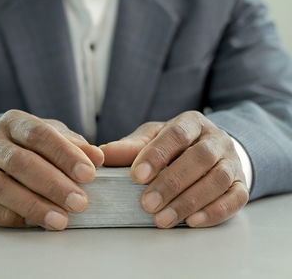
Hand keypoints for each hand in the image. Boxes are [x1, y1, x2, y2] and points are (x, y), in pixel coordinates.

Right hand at [0, 110, 103, 229]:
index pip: (39, 135)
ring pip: (1, 186)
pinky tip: (33, 223)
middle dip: (53, 185)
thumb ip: (73, 145)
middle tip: (79, 203)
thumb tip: (97, 157)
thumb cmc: (28, 146)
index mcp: (14, 123)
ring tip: (60, 220)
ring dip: (33, 206)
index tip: (89, 173)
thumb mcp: (52, 137)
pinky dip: (11, 216)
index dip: (65, 154)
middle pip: (21, 162)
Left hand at [100, 111, 248, 227]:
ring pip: (218, 179)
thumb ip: (130, 146)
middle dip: (172, 183)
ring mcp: (231, 161)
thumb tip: (102, 153)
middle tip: (147, 204)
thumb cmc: (174, 145)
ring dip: (189, 201)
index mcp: (191, 123)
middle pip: (199, 158)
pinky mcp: (241, 183)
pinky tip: (192, 222)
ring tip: (162, 219)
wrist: (209, 149)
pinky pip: (235, 198)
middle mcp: (215, 139)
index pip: (176, 134)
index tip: (136, 176)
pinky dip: (215, 211)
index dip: (157, 155)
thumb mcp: (152, 138)